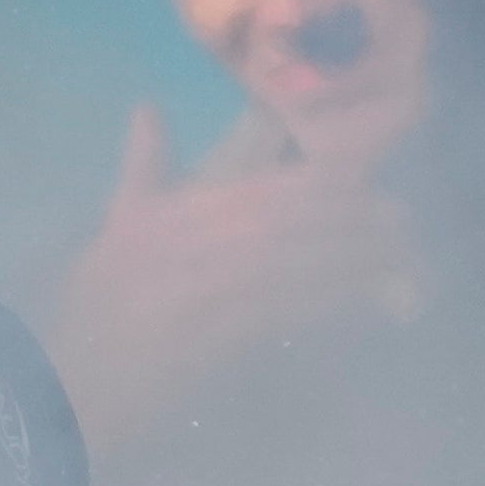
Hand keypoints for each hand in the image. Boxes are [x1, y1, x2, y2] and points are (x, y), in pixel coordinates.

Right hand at [43, 105, 418, 454]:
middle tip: (399, 221)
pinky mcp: (232, 331)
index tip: (363, 182)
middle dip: (355, 218)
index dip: (323, 181)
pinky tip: (370, 297)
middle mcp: (201, 239)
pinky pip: (298, 307)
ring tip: (402, 258)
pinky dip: (339, 298)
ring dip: (360, 258)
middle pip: (298, 218)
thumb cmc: (98, 302)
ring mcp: (218, 286)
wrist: (81, 379)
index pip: (265, 184)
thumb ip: (144, 165)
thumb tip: (148, 106)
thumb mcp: (116, 223)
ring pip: (308, 260)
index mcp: (177, 209)